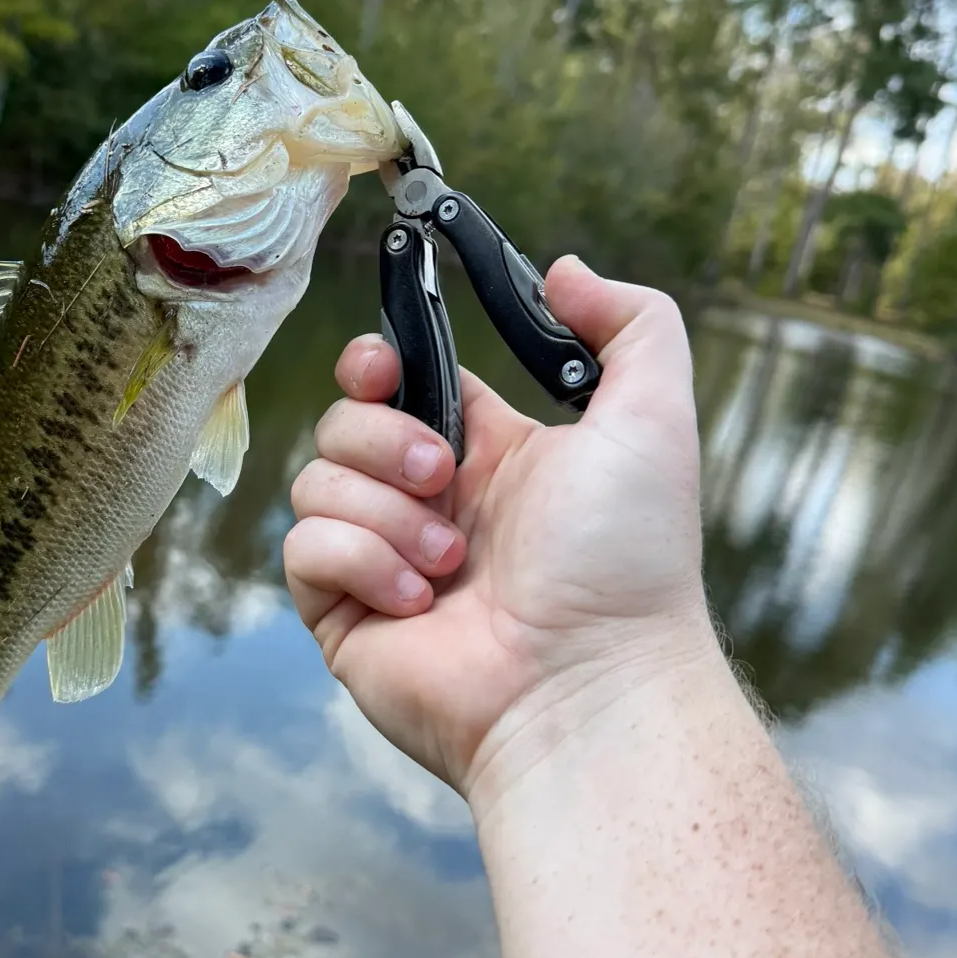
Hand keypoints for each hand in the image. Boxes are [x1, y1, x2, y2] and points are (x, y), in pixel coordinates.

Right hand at [283, 257, 718, 812]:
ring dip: (388, 514)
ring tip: (452, 565)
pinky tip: (420, 602)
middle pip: (343, 422)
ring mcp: (380, 559)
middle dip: (385, 438)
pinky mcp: (343, 613)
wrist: (588, 687)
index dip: (376, 363)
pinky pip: (304, 550)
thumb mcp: (652, 419)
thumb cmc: (627, 562)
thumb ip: (633, 324)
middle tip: (443, 478)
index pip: (399, 382)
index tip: (383, 366)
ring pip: (316, 482)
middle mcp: (425, 502)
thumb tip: (566, 270)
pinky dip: (361, 563)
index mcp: (485, 455)